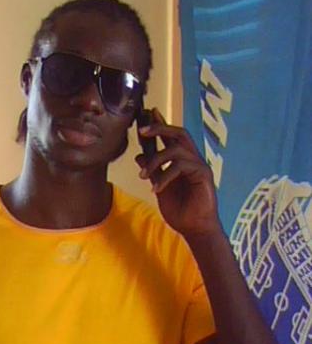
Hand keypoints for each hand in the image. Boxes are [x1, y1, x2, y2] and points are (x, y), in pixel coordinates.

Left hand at [136, 107, 220, 238]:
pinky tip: (156, 189)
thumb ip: (153, 171)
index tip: (145, 114)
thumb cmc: (180, 210)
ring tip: (143, 176)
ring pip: (177, 149)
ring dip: (156, 160)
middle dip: (160, 128)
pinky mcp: (203, 174)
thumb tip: (139, 155)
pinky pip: (181, 166)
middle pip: (179, 133)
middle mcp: (192, 159)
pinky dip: (165, 175)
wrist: (194, 229)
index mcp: (182, 161)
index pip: (171, 138)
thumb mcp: (160, 188)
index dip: (159, 125)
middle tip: (142, 130)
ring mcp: (199, 165)